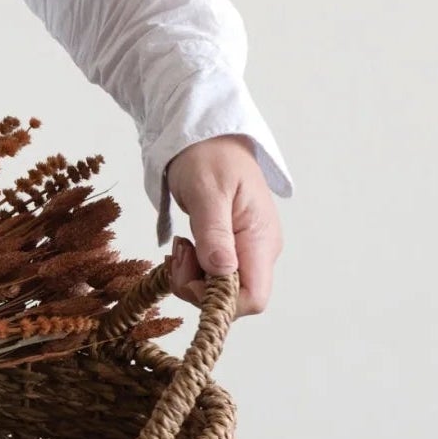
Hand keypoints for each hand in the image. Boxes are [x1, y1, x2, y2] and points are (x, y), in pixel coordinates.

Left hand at [164, 134, 280, 316]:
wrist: (207, 138)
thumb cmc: (209, 158)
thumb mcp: (207, 193)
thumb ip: (214, 233)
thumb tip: (222, 273)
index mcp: (260, 240)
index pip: (253, 299)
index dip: (218, 300)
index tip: (191, 272)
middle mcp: (260, 252)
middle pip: (233, 299)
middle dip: (197, 287)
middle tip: (177, 253)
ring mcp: (247, 251)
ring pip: (219, 290)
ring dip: (191, 277)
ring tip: (180, 244)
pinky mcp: (233, 248)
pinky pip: (213, 275)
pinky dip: (193, 269)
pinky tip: (185, 247)